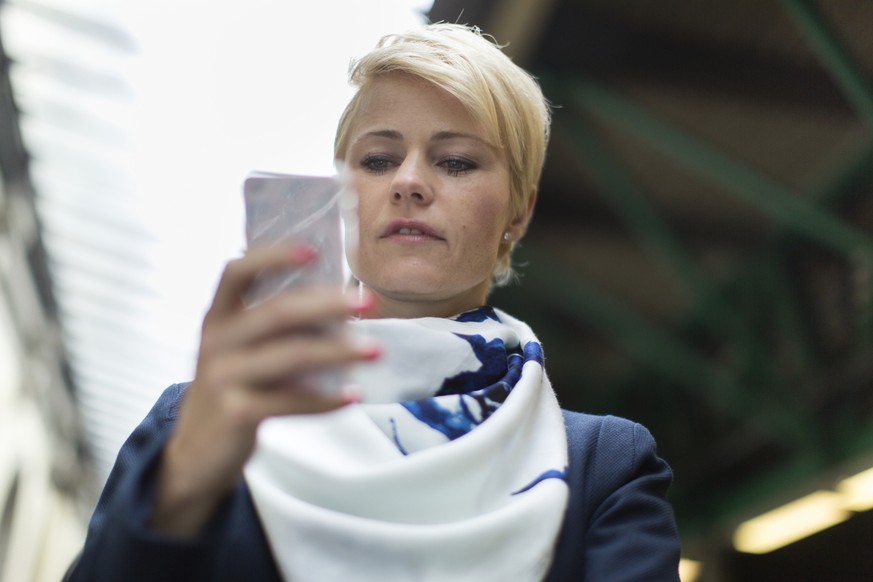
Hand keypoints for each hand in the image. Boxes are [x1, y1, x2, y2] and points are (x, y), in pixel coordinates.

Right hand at [151, 245, 376, 536]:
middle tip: (369, 302)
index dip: (273, 257)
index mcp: (219, 316)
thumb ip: (275, 325)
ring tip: (375, 351)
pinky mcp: (236, 413)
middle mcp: (216, 341)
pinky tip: (353, 396)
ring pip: (290, 356)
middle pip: (277, 313)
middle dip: (328, 305)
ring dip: (338, 352)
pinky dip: (326, 399)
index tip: (313, 252)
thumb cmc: (235, 388)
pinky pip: (291, 401)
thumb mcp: (241, 350)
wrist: (196, 452)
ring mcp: (222, 377)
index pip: (237, 272)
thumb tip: (340, 302)